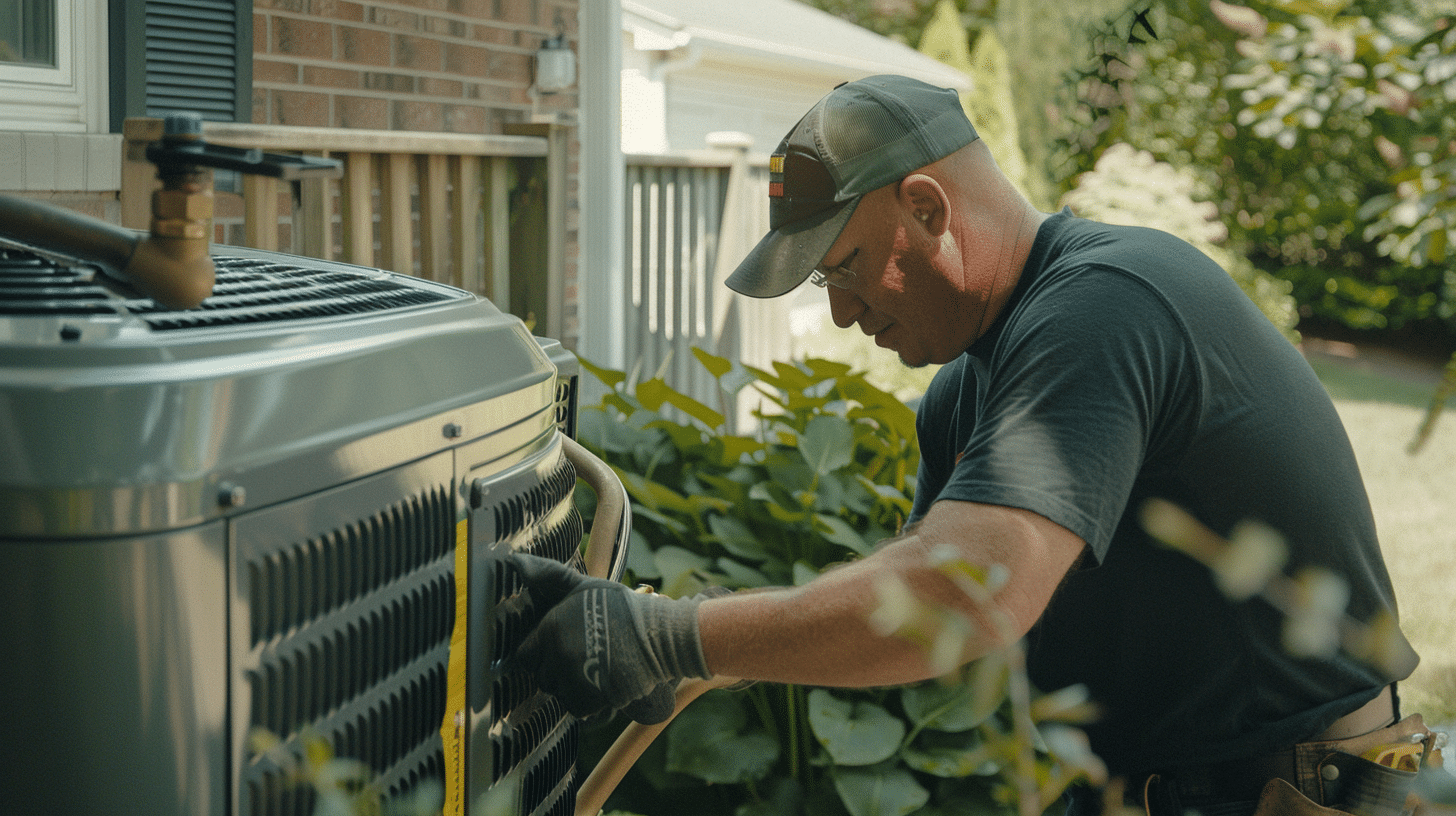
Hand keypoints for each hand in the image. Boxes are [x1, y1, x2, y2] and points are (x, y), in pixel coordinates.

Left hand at [505, 552, 715, 723]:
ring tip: (597, 670)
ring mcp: (574, 678)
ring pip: (560, 694)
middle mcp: (557, 654)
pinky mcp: (591, 699)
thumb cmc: (621, 608)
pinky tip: (605, 684)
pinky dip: (590, 703)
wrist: (659, 635)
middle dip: (558, 672)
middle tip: (585, 658)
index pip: (525, 656)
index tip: (563, 649)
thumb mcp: (583, 586)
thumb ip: (547, 576)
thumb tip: (515, 563)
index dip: (542, 654)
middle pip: (542, 678)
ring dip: (574, 689)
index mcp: (550, 628)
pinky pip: (577, 710)